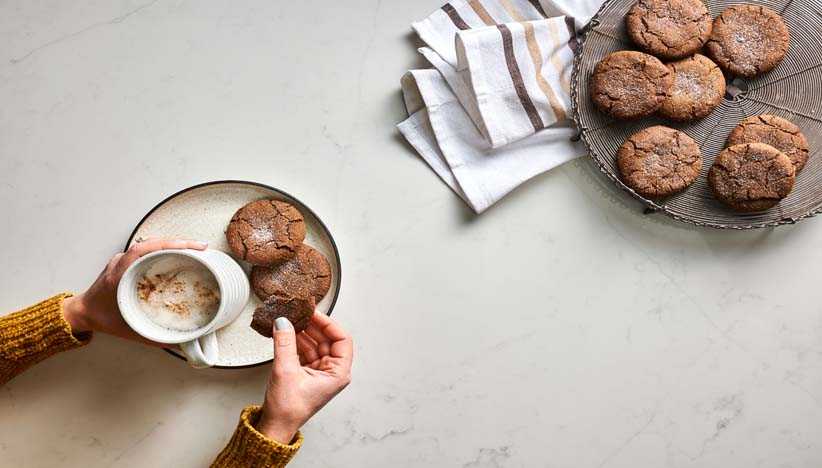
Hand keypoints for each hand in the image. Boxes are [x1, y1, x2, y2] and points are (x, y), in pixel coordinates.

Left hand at [62, 238, 207, 345]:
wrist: (82, 313)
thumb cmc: (103, 320)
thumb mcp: (129, 331)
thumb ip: (154, 338)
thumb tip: (182, 344)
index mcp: (120, 275)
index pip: (144, 250)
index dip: (169, 244)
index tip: (190, 247)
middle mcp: (121, 263)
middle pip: (152, 242)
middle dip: (179, 242)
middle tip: (201, 248)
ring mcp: (122, 259)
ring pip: (150, 243)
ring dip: (173, 243)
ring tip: (194, 249)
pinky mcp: (125, 261)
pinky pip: (146, 249)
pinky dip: (164, 248)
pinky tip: (177, 253)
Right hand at [257, 312, 352, 443]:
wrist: (276, 426)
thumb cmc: (288, 408)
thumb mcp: (285, 370)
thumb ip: (284, 343)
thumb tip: (283, 322)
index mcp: (338, 373)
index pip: (342, 339)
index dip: (328, 324)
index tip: (314, 313)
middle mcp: (332, 371)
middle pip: (328, 340)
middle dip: (314, 326)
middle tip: (300, 313)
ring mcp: (320, 372)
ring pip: (316, 344)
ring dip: (303, 333)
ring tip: (291, 320)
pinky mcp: (308, 372)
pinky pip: (306, 351)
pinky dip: (297, 342)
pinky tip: (287, 333)